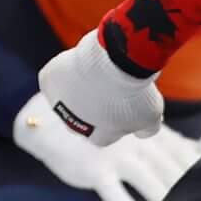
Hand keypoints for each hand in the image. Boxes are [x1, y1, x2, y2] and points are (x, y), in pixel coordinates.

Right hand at [12, 96, 197, 200]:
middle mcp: (137, 143)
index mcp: (151, 135)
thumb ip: (170, 141)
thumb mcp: (138, 130)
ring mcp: (115, 155)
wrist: (55, 122)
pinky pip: (110, 188)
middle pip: (169, 167)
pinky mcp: (94, 168)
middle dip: (189, 186)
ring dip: (162, 195)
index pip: (183, 155)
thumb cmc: (104, 131)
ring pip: (145, 177)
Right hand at [35, 29, 163, 146]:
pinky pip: (54, 77)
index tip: (123, 100)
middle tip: (110, 84)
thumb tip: (144, 133)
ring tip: (98, 70)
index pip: (104, 133)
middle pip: (81, 116)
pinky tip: (78, 63)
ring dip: (78, 86)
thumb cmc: (135, 91)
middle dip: (93, 102)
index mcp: (99, 138)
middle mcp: (73, 126)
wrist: (116, 65)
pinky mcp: (49, 81)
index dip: (114, 116)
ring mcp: (58, 103)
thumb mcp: (151, 114)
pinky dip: (63, 71)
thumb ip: (147, 129)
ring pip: (66, 96)